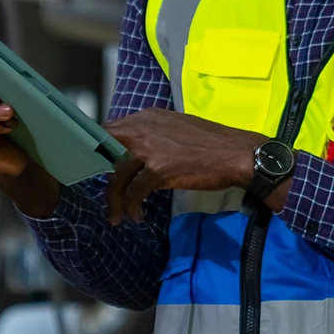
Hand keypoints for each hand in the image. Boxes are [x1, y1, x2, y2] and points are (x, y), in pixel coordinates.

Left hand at [103, 109, 278, 222]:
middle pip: (106, 151)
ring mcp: (150, 149)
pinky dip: (131, 207)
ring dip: (114, 199)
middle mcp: (144, 128)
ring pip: (117, 175)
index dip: (100, 151)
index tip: (98, 169)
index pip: (109, 130)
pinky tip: (137, 215)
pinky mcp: (158, 170)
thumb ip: (153, 135)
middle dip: (98, 173)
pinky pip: (133, 192)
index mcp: (148, 117)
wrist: (235, 154)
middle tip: (104, 193)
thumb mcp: (176, 129)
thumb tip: (135, 150)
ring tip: (117, 216)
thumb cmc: (210, 143)